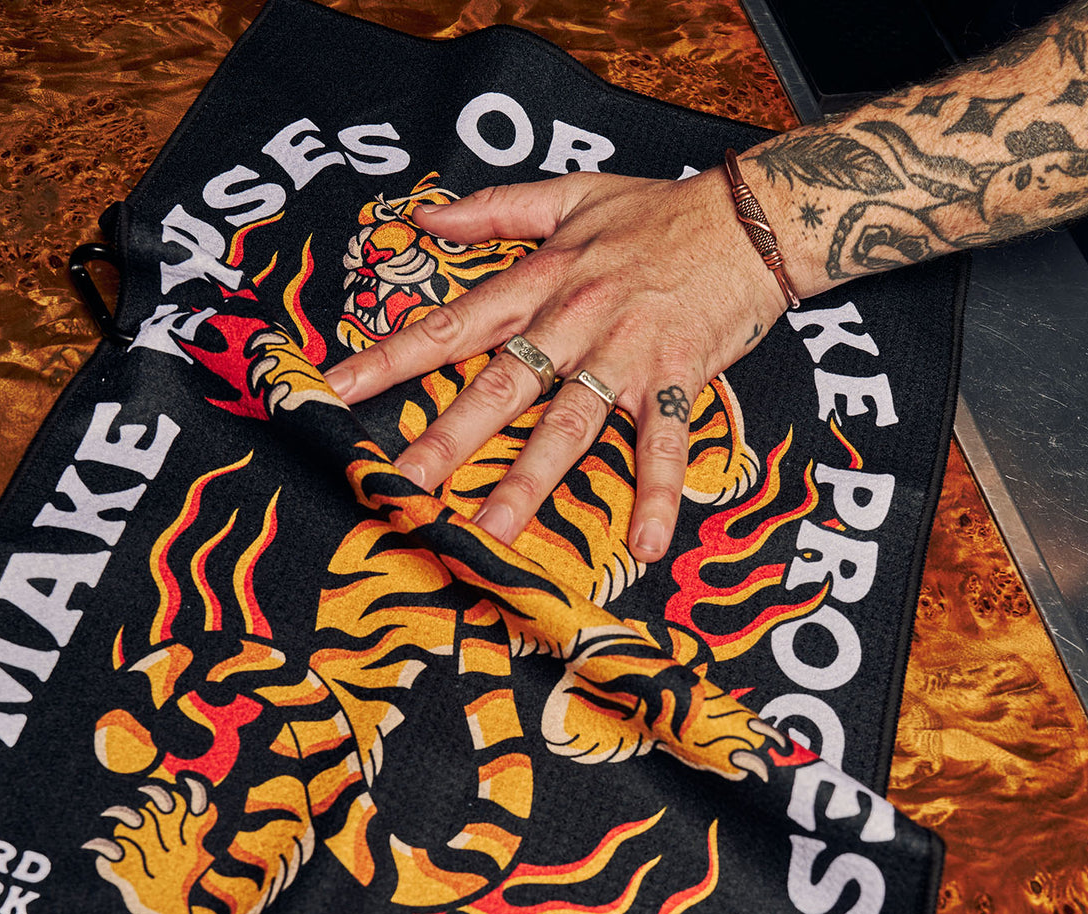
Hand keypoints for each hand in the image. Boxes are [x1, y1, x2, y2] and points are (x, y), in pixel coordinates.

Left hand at [323, 169, 787, 561]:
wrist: (751, 218)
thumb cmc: (658, 210)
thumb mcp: (570, 194)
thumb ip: (494, 210)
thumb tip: (425, 216)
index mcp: (540, 283)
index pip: (450, 325)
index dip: (389, 357)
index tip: (335, 389)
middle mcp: (573, 323)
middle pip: (500, 387)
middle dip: (447, 438)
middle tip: (403, 486)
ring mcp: (625, 357)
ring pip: (569, 426)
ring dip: (531, 482)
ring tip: (494, 532)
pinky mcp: (676, 381)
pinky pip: (664, 444)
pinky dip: (656, 494)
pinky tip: (643, 545)